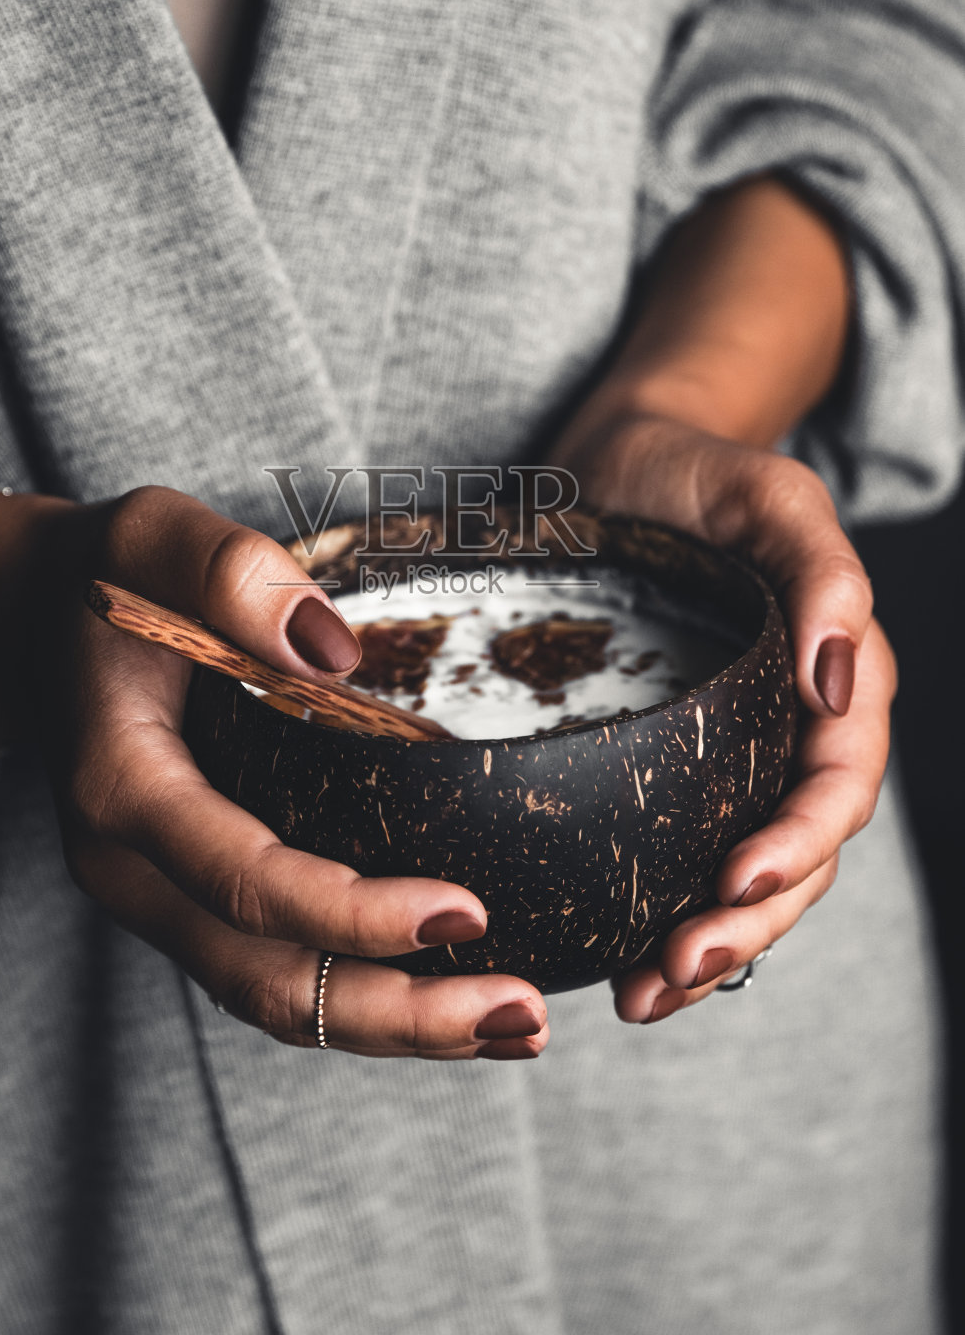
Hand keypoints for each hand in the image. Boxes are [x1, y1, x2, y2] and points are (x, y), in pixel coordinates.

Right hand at [0, 484, 547, 1059]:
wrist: (27, 621)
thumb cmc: (100, 577)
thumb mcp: (152, 534)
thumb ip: (231, 571)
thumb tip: (333, 644)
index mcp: (122, 788)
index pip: (243, 881)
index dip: (351, 913)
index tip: (465, 913)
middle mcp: (133, 871)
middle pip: (267, 982)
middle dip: (397, 1013)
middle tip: (519, 1013)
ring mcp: (161, 898)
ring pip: (277, 1001)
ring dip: (394, 1027)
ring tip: (514, 1027)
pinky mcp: (194, 901)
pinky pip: (279, 972)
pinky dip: (365, 996)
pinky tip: (455, 993)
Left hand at [553, 413, 894, 1022]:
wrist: (621, 464)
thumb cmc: (699, 473)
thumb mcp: (770, 495)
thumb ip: (821, 572)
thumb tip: (841, 682)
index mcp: (835, 680)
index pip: (838, 784)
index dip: (800, 841)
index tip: (735, 877)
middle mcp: (793, 732)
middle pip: (798, 856)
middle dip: (746, 923)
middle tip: (672, 968)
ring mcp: (735, 758)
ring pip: (748, 879)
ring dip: (709, 948)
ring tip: (642, 996)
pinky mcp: (678, 769)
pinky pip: (688, 858)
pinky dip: (664, 919)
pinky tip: (620, 964)